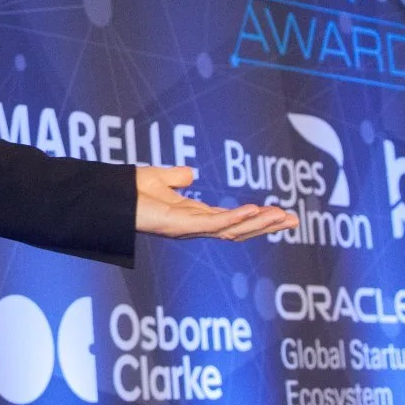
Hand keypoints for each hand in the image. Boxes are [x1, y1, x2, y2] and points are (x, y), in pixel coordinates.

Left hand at [134, 166, 298, 240]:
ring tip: (281, 216)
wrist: (110, 198)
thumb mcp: (161, 179)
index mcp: (194, 217)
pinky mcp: (180, 226)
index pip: (233, 220)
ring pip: (231, 230)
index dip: (257, 218)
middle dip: (267, 225)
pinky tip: (253, 210)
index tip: (281, 213)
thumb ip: (177, 178)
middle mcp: (195, 227)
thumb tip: (190, 174)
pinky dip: (234, 217)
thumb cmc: (129, 192)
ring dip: (258, 224)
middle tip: (294, 220)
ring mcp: (189, 229)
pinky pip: (213, 224)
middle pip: (239, 229)